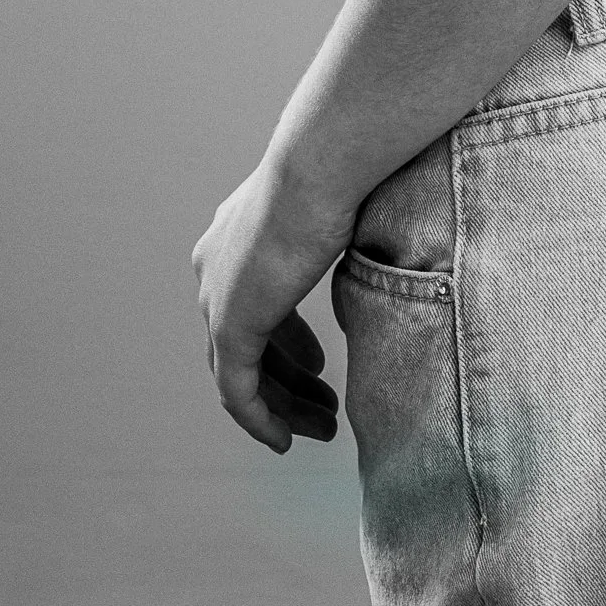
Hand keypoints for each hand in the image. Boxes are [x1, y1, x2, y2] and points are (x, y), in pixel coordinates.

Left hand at [192, 151, 354, 451]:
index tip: (320, 368)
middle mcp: (214, 265)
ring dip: (283, 406)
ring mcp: (217, 297)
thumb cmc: (346, 171)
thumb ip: (344, 241)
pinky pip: (238, 392)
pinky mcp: (229, 325)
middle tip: (325, 406)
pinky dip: (261, 420)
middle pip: (246, 342)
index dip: (288, 342)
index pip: (255, 302)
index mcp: (235, 234)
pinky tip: (286, 441)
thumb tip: (390, 251)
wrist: (321, 164)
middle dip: (287, 378)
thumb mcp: (341, 211)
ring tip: (323, 428)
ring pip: (241, 374)